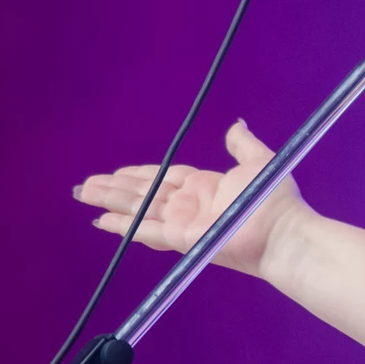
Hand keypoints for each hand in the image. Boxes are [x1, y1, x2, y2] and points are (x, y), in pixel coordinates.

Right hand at [74, 120, 310, 278]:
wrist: (281, 233)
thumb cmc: (274, 198)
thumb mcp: (259, 161)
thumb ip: (242, 145)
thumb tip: (236, 125)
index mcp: (206, 186)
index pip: (165, 178)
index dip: (141, 174)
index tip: (118, 171)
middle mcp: (190, 204)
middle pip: (145, 192)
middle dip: (116, 187)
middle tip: (85, 185)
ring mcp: (183, 222)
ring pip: (138, 208)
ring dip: (111, 201)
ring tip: (83, 194)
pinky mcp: (180, 238)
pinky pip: (145, 230)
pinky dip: (124, 226)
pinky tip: (101, 221)